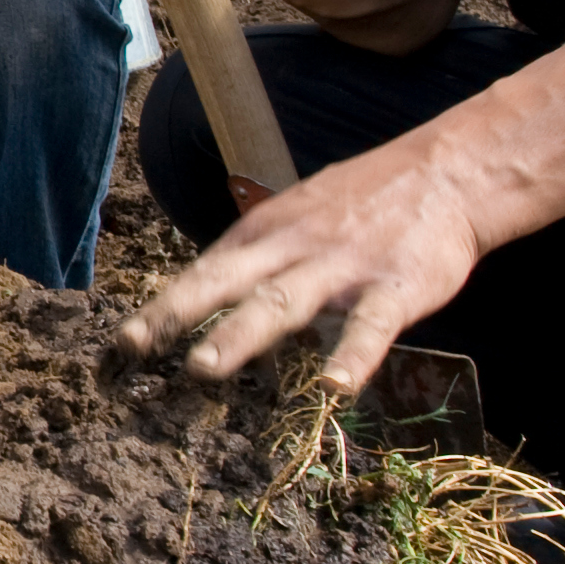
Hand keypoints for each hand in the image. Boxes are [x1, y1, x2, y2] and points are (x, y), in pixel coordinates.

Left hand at [117, 124, 485, 391]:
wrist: (446, 174)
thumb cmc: (361, 204)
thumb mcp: (296, 219)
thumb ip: (257, 262)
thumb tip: (208, 304)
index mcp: (265, 234)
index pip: (202, 273)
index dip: (160, 308)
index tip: (117, 346)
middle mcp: (293, 247)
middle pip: (225, 281)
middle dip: (176, 314)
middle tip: (133, 348)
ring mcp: (343, 267)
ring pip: (283, 302)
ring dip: (239, 334)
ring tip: (201, 369)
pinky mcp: (395, 287)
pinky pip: (370, 326)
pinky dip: (352, 357)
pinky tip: (333, 389)